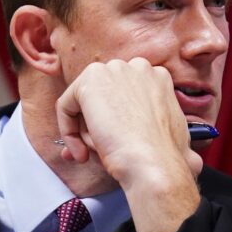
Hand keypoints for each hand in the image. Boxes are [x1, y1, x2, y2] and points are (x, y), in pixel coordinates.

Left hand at [55, 58, 201, 231]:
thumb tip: (140, 141)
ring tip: (97, 154)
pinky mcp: (90, 82)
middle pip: (102, 97)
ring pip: (85, 103)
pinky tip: (81, 152)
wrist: (154, 164)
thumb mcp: (166, 133)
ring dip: (85, 132)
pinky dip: (67, 131)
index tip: (111, 145)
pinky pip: (65, 106)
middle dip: (94, 126)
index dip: (112, 122)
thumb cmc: (165, 157)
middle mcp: (137, 67)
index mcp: (158, 77)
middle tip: (94, 153)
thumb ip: (147, 126)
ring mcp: (114, 71)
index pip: (121, 95)